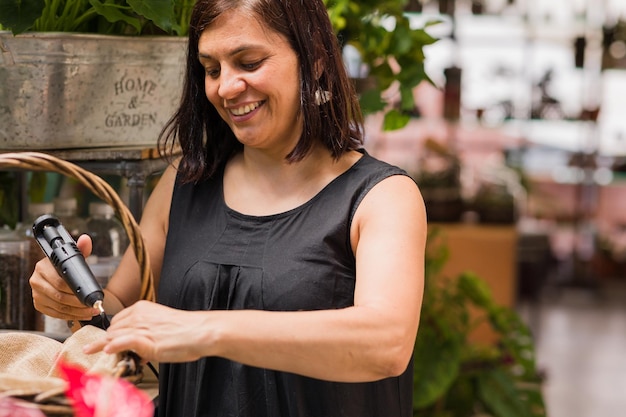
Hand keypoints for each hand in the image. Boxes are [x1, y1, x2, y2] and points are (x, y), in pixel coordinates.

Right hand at [30, 234, 99, 320]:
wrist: (57, 276)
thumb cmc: (66, 267)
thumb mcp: (74, 257)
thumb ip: (81, 249)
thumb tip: (86, 239)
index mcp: (42, 267)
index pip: (60, 282)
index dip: (76, 291)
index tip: (89, 295)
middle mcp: (36, 281)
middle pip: (59, 297)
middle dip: (79, 303)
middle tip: (93, 306)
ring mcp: (36, 295)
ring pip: (59, 307)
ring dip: (77, 312)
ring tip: (91, 311)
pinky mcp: (38, 305)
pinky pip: (55, 314)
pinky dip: (70, 316)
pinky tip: (82, 315)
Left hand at [83, 301, 206, 362]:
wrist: (200, 331)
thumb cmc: (187, 330)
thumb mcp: (162, 327)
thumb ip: (147, 335)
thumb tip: (138, 351)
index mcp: (143, 308)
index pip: (118, 320)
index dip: (113, 332)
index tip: (109, 339)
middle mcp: (139, 315)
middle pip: (112, 329)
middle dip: (108, 340)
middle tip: (106, 351)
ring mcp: (140, 327)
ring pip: (112, 335)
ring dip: (102, 345)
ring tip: (92, 351)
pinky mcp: (144, 339)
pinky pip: (122, 342)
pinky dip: (112, 346)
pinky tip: (106, 351)